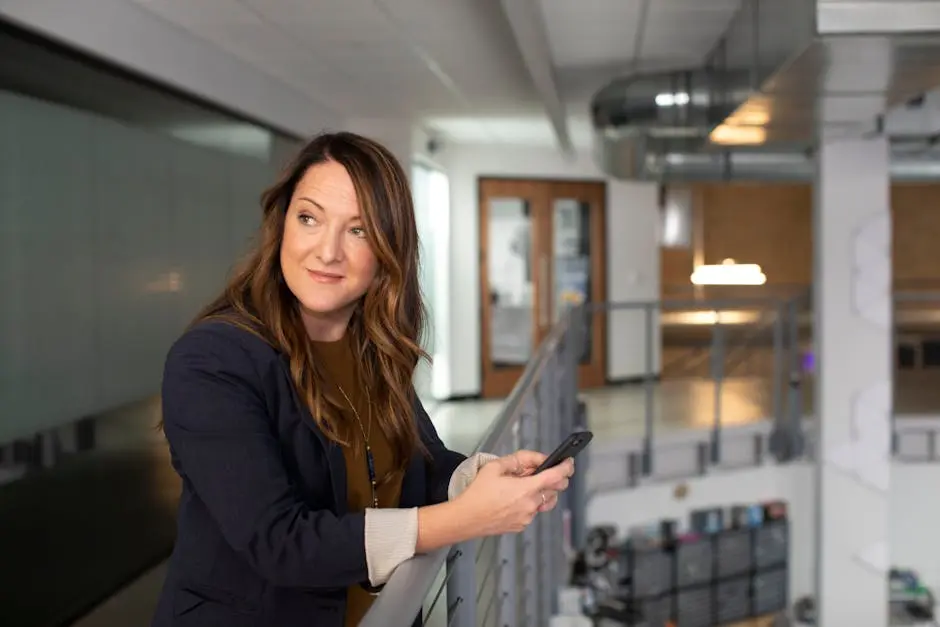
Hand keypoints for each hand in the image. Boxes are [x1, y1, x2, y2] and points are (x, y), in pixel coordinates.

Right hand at [453, 450, 574, 536]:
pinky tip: (514, 499)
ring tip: (524, 486)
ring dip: (542, 492)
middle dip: (554, 479)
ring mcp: (527, 517)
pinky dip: (530, 503)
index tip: (569, 462)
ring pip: (545, 502)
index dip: (566, 467)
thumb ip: (517, 460)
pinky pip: (533, 511)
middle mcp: (531, 504)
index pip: (556, 476)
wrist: (465, 518)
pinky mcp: (521, 526)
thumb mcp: (494, 467)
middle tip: (541, 472)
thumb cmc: (477, 494)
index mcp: (526, 489)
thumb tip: (534, 460)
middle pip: (555, 490)